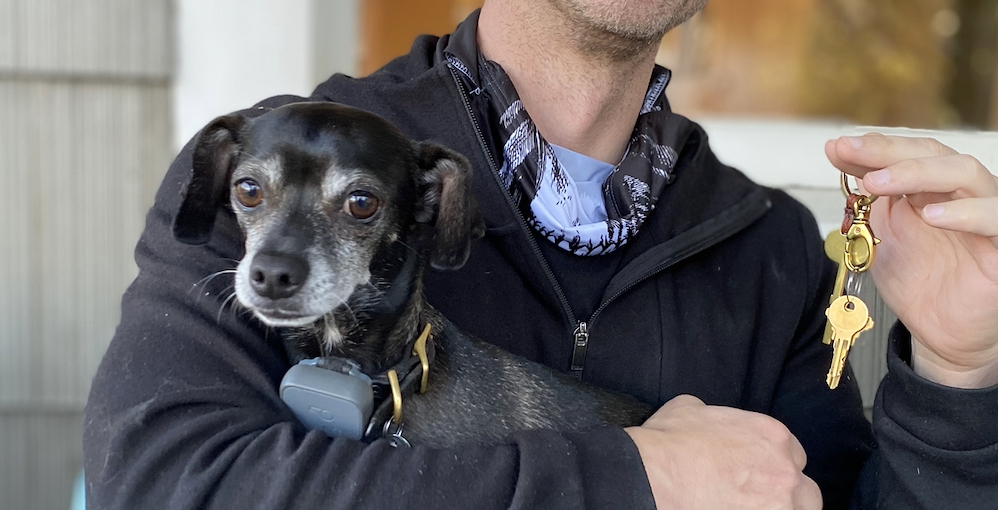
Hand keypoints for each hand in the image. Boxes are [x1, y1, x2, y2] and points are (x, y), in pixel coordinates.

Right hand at [625, 395, 820, 509]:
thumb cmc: (669, 443)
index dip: (774, 465)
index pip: (793, 455)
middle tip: (762, 500)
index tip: (758, 474)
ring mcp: (779, 504)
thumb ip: (712, 413)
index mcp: (771, 436)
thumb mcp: (689, 408)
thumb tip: (705, 417)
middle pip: (806, 491)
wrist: (654, 475)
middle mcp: (784, 471)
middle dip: (788, 495)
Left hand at [825, 134, 997, 387]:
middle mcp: (965, 194)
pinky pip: (997, 221)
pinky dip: (967, 213)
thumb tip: (839, 153)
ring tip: (878, 182)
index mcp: (935, 187)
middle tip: (850, 154)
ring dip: (920, 172)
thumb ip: (868, 198)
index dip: (874, 147)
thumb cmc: (917, 281)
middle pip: (936, 154)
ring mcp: (989, 218)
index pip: (910, 152)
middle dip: (888, 152)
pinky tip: (932, 215)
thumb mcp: (881, 235)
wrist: (941, 334)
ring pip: (969, 175)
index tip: (836, 147)